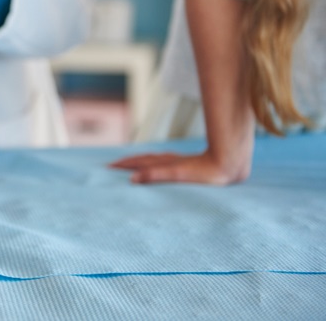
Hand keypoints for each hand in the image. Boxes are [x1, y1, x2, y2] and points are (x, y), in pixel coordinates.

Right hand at [109, 139, 252, 185]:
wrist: (230, 163)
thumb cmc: (207, 171)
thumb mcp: (177, 175)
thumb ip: (155, 176)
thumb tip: (132, 178)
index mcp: (165, 163)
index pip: (138, 163)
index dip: (123, 165)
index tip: (108, 167)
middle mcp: (169, 160)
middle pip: (143, 160)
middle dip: (127, 162)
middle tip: (112, 165)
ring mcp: (178, 161)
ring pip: (153, 160)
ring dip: (139, 162)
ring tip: (130, 165)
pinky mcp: (187, 165)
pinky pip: (164, 163)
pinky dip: (154, 165)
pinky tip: (160, 167)